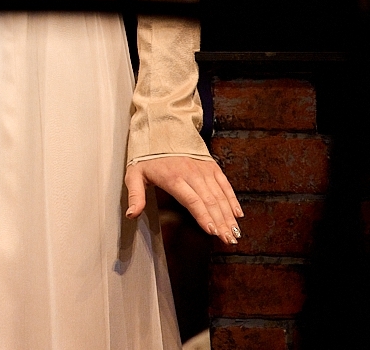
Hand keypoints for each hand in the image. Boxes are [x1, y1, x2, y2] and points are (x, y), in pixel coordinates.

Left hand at [127, 155, 243, 242]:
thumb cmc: (147, 156)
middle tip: (229, 240)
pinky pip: (225, 184)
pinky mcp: (211, 166)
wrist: (161, 129)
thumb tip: (131, 215)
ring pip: (220, 195)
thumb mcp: (134, 174)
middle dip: (221, 222)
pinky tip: (238, 214)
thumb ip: (135, 195)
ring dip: (229, 215)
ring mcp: (203, 169)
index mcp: (173, 178)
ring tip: (234, 233)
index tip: (212, 231)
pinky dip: (232, 199)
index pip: (192, 200)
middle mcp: (192, 174)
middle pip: (210, 201)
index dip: (203, 216)